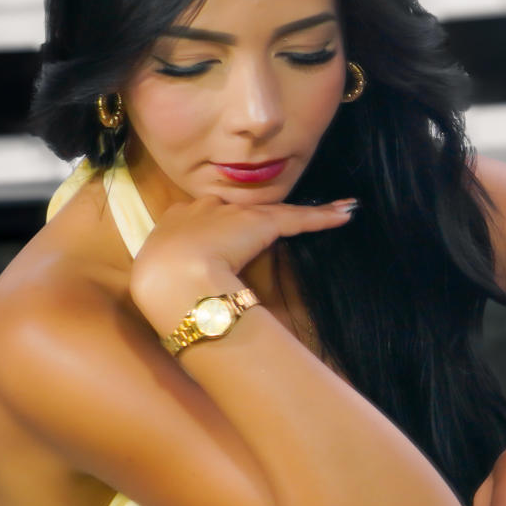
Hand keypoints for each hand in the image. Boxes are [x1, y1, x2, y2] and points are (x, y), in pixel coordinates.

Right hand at [127, 196, 355, 327]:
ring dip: (302, 214)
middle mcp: (204, 208)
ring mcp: (233, 213)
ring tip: (333, 211)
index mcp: (176, 220)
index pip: (204, 216)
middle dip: (252, 218)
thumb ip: (173, 275)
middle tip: (269, 229)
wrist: (171, 275)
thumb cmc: (159, 285)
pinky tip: (346, 213)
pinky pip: (298, 217)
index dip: (216, 226)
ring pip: (272, 212)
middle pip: (236, 210)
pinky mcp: (260, 222)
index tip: (223, 238)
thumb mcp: (158, 277)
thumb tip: (176, 297)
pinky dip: (322, 217)